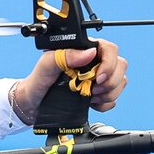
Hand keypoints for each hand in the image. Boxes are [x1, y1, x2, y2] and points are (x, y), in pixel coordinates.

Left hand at [11, 39, 127, 123]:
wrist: (33, 104)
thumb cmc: (37, 81)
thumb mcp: (46, 65)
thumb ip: (65, 55)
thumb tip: (89, 53)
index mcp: (83, 50)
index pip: (109, 49)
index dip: (109, 63)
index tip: (98, 78)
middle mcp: (94, 62)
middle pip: (120, 66)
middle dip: (109, 81)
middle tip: (92, 89)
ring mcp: (98, 78)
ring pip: (120, 82)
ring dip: (107, 93)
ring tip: (89, 96)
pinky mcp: (99, 94)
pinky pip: (114, 98)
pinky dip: (104, 104)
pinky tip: (91, 103)